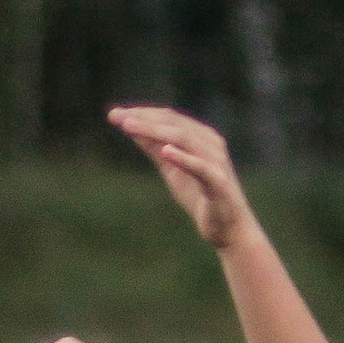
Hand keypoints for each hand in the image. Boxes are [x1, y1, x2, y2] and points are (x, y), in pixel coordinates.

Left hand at [109, 104, 253, 250]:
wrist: (228, 229)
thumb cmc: (200, 196)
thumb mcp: (171, 169)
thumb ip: (155, 148)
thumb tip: (130, 128)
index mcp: (200, 137)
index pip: (168, 118)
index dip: (142, 114)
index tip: (115, 114)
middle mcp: (210, 143)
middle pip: (174, 123)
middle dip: (144, 119)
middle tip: (117, 117)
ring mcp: (216, 161)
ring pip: (184, 138)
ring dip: (155, 131)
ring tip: (130, 127)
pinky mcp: (219, 182)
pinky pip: (200, 167)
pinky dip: (183, 158)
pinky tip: (165, 151)